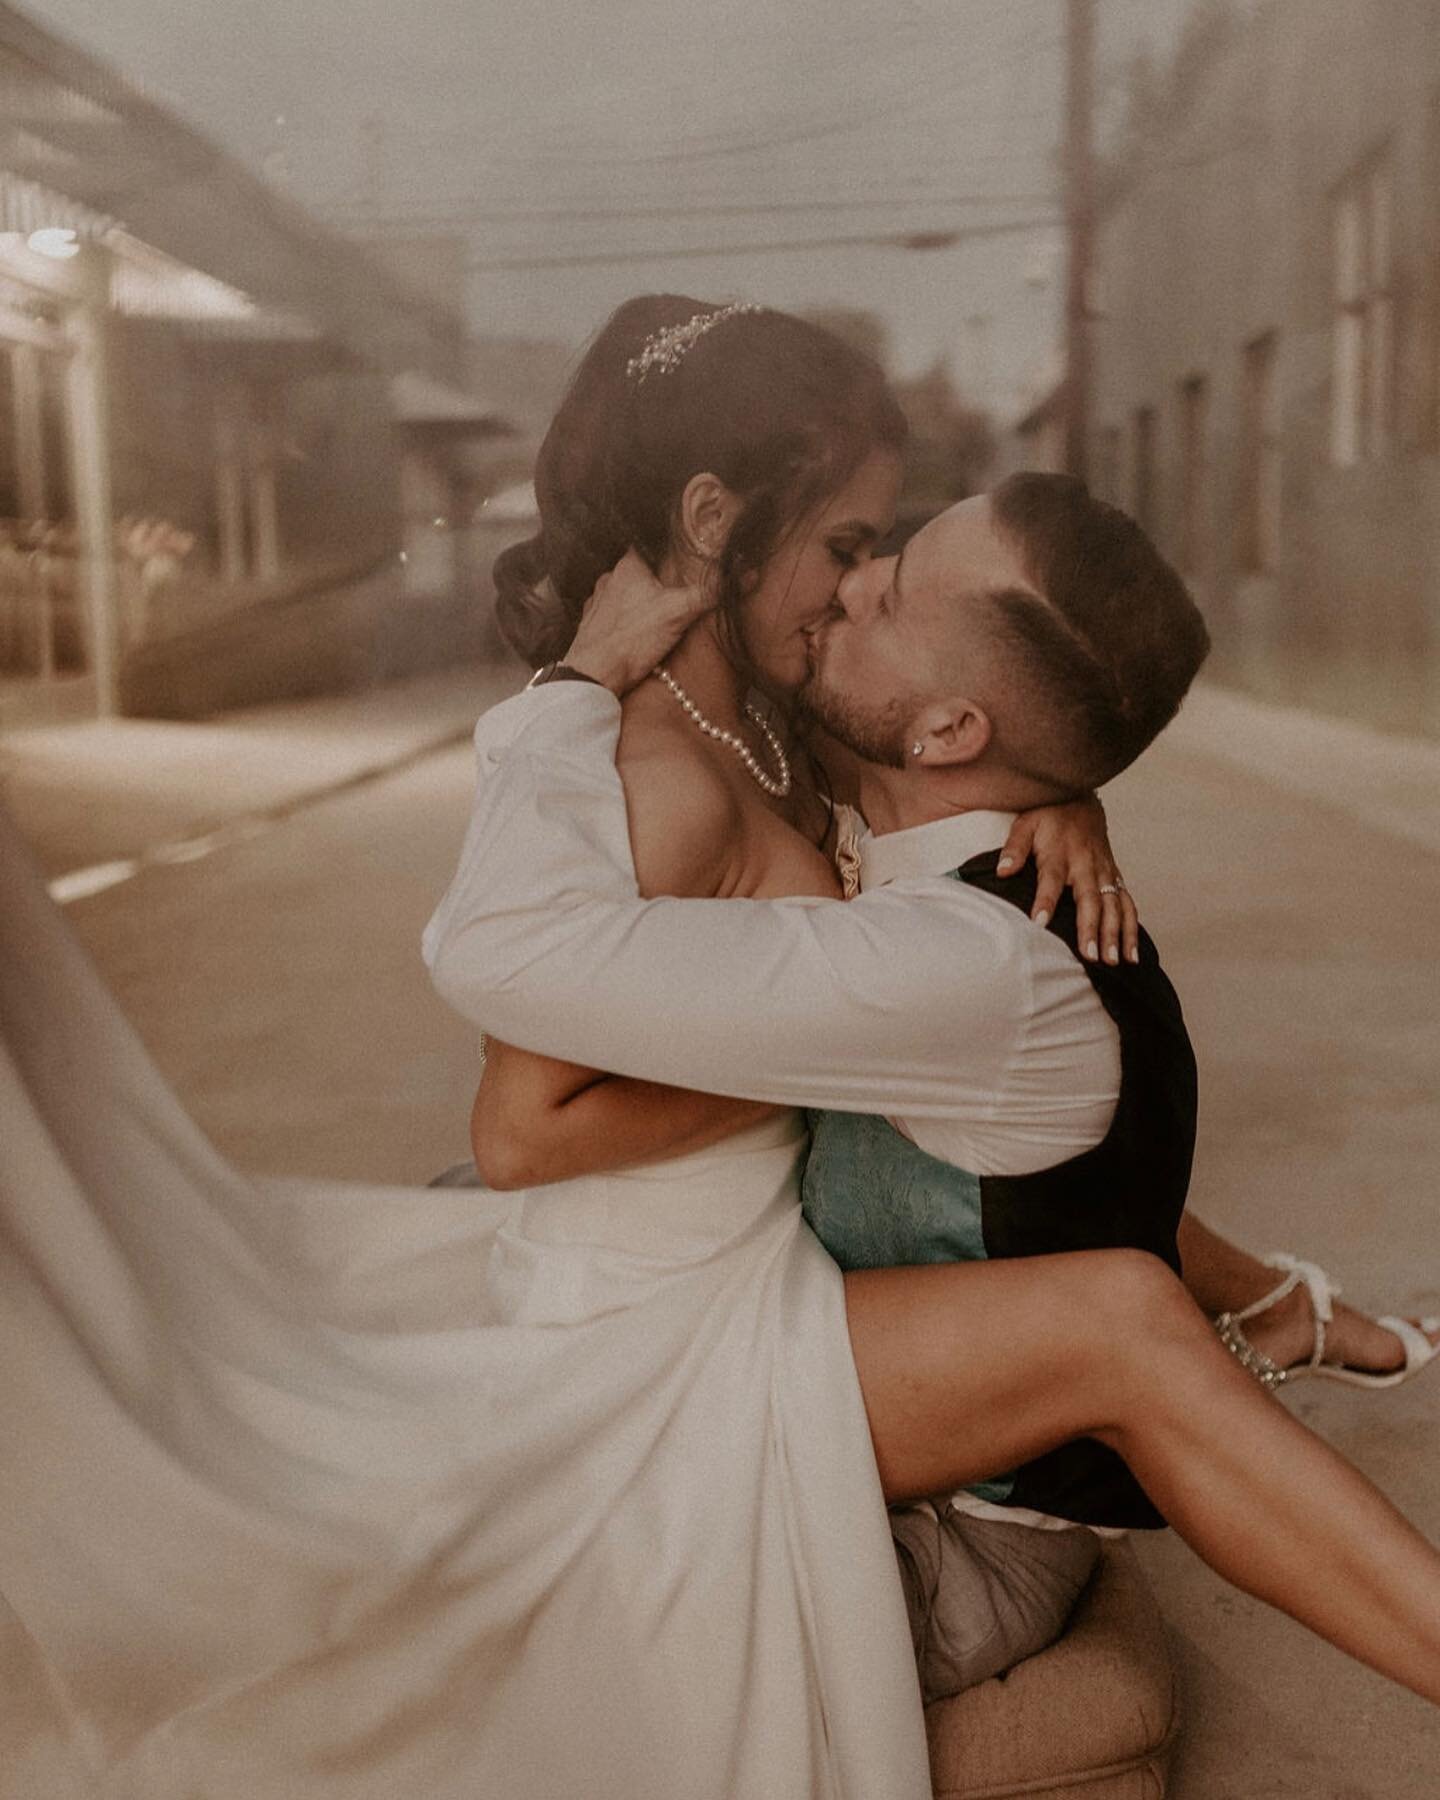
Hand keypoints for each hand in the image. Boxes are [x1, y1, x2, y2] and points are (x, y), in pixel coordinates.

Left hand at [564, 550, 714, 695]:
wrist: (594, 674)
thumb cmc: (633, 639)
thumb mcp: (678, 612)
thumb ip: (707, 592)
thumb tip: (743, 576)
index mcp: (628, 568)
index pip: (647, 546)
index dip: (664, 552)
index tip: (678, 560)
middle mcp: (608, 580)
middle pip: (635, 572)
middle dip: (653, 581)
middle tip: (673, 593)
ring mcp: (596, 604)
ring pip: (621, 595)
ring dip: (636, 603)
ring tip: (655, 616)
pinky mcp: (590, 627)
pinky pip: (610, 618)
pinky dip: (622, 623)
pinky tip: (634, 636)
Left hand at [997, 795, 1138, 964]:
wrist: (1079, 798)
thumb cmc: (1048, 815)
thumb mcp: (1025, 823)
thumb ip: (1014, 847)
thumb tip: (1003, 870)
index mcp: (1060, 853)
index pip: (1051, 879)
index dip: (1046, 900)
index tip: (1040, 923)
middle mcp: (1086, 865)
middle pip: (1090, 899)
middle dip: (1092, 928)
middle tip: (1090, 955)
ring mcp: (1104, 872)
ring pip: (1114, 905)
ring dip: (1116, 934)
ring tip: (1114, 961)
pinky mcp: (1114, 877)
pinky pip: (1127, 904)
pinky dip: (1132, 928)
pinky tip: (1132, 953)